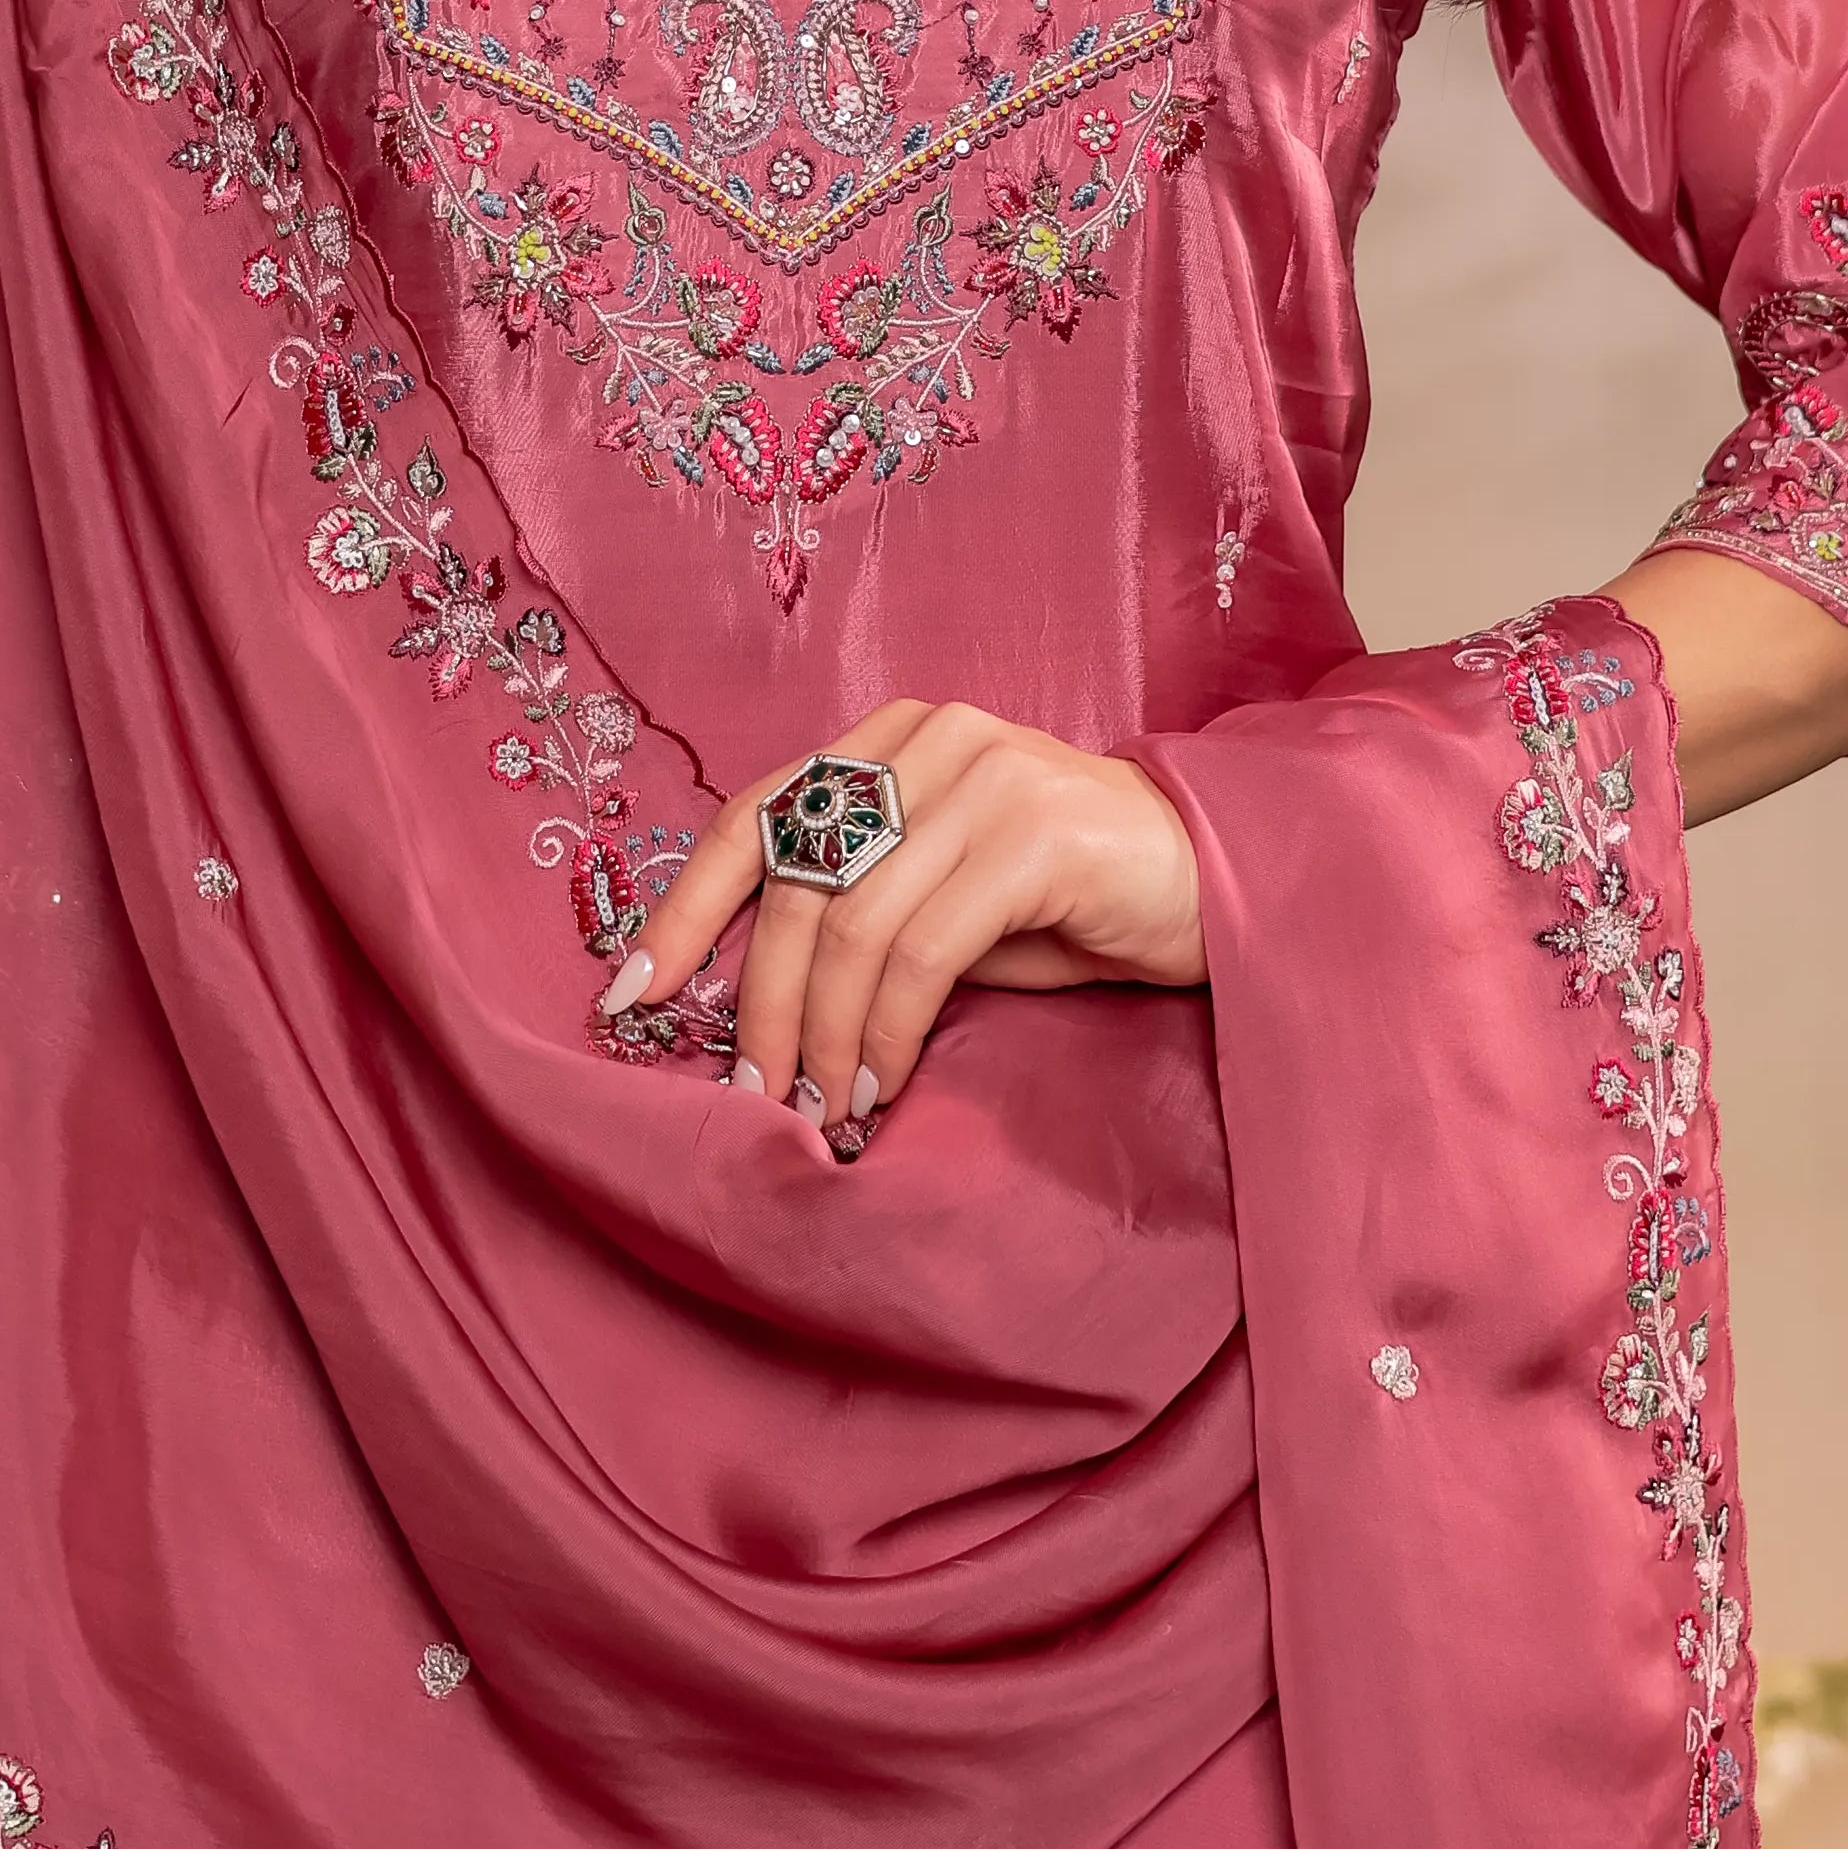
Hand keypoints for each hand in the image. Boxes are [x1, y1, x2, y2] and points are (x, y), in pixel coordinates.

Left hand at [602, 696, 1202, 1142]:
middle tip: (752, 1094)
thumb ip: (860, 915)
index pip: (754, 817)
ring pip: (851, 923)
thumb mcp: (945, 896)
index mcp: (889, 740)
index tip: (630, 995)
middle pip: (794, 880)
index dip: (683, 910)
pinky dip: (889, 1031)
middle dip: (760, 1002)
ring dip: (824, 1035)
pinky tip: (883, 1086)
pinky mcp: (1032, 834)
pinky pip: (923, 949)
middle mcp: (927, 739)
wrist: (1217, 879)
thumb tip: (758, 1008)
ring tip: (819, 1109)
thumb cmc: (1073, 899)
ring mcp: (982, 775)